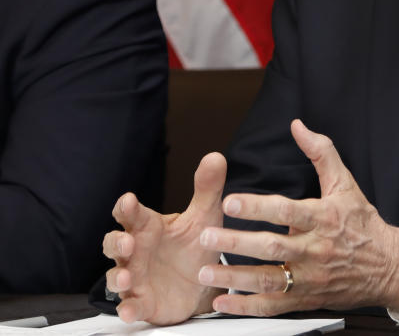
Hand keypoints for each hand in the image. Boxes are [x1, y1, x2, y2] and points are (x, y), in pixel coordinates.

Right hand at [102, 152, 226, 323]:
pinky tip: (131, 310)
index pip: (131, 214)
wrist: (203, 281)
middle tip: (127, 243)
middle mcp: (137, 251)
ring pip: (115, 277)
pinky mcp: (143, 302)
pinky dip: (128, 309)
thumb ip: (207, 189)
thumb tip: (216, 156)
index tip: (128, 201)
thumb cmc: (195, 243)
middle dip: (116, 243)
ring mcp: (136, 278)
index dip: (126, 207)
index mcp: (149, 226)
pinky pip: (129, 307)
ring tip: (127, 278)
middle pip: (114, 243)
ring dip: (118, 278)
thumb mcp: (205, 216)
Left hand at [195, 119, 398, 315]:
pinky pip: (273, 306)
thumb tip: (298, 127)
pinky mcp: (307, 299)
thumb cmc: (363, 223)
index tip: (229, 202)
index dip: (257, 207)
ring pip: (269, 280)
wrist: (387, 267)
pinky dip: (247, 307)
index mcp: (324, 218)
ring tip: (205, 272)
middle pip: (272, 247)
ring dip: (235, 278)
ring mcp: (310, 278)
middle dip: (236, 243)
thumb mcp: (346, 183)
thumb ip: (321, 152)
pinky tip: (222, 302)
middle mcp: (316, 249)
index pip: (286, 211)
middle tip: (205, 237)